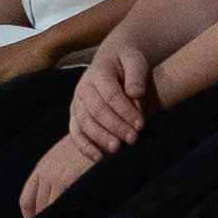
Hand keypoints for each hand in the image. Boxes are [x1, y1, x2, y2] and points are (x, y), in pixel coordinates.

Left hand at [16, 136, 95, 217]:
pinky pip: (63, 203)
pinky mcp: (69, 178)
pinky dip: (66, 214)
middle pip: (37, 207)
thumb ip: (57, 176)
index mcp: (42, 168)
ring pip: (49, 208)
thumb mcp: (65, 158)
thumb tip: (56, 202)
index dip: (30, 217)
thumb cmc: (87, 147)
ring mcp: (56, 176)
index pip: (26, 200)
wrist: (99, 129)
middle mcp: (45, 173)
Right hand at [67, 41, 152, 158]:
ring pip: (84, 123)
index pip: (111, 95)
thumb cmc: (128, 61)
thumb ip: (136, 75)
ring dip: (101, 138)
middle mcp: (84, 88)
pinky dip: (84, 147)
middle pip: (96, 111)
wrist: (113, 58)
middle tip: (134, 139)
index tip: (142, 124)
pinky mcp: (75, 115)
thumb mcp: (135, 60)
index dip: (126, 111)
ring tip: (118, 149)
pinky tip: (98, 158)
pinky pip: (75, 133)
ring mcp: (77, 102)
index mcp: (99, 72)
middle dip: (115, 127)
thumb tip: (135, 94)